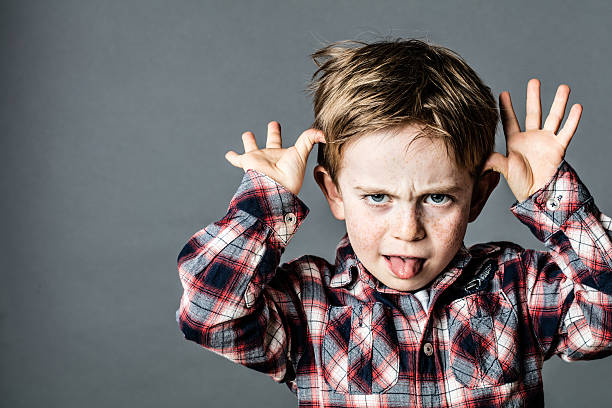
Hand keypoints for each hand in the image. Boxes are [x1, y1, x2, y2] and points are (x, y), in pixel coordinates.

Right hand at [225, 121, 325, 194]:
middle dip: (272, 133)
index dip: (286, 133)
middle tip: (273, 124)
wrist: (275, 189)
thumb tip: (323, 133)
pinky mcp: (247, 162)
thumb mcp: (301, 153)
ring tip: (247, 134)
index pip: (288, 141)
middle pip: (271, 143)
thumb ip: (310, 139)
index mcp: (283, 154)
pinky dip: (233, 157)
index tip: (281, 124)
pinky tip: (228, 154)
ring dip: (249, 142)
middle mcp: (271, 156)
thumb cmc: (290, 176)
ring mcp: (258, 159)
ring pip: (252, 148)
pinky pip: (237, 160)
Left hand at [483, 78, 582, 201]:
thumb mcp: (504, 169)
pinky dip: (573, 120)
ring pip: (553, 117)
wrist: (537, 194)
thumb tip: (480, 158)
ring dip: (558, 102)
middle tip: (534, 81)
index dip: (506, 107)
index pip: (510, 120)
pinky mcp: (558, 147)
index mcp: (515, 141)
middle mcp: (531, 137)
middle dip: (533, 97)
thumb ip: (493, 161)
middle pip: (533, 112)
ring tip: (563, 87)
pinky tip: (576, 107)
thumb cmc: (519, 183)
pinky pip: (567, 131)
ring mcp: (546, 141)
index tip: (503, 93)